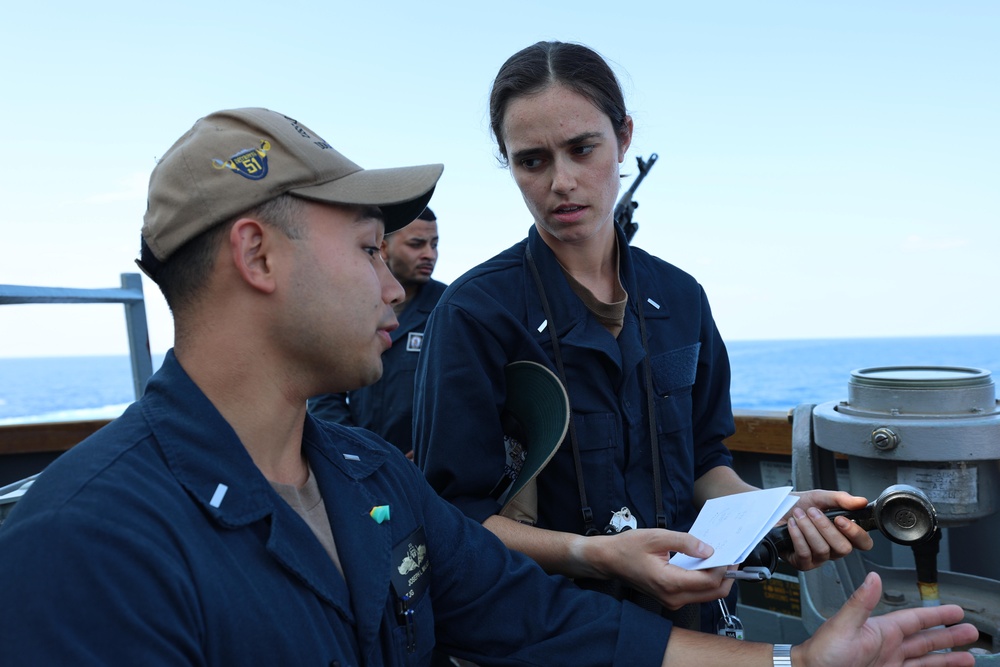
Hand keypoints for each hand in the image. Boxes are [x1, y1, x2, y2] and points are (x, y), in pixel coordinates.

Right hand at [585, 528, 732, 608]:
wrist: (608, 560)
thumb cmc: (627, 548)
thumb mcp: (656, 536)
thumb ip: (685, 542)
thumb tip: (708, 549)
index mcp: (669, 582)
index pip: (708, 581)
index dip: (723, 567)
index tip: (730, 552)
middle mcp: (672, 597)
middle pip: (713, 593)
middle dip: (727, 575)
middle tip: (733, 557)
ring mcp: (672, 601)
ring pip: (707, 595)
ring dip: (717, 578)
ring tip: (721, 558)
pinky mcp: (671, 598)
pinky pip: (696, 593)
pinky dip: (706, 581)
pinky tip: (706, 564)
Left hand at [781, 490, 873, 570]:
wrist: (774, 509)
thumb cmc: (799, 505)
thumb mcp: (820, 497)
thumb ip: (841, 499)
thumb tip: (861, 501)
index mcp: (844, 534)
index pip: (863, 543)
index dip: (856, 533)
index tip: (841, 519)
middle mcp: (834, 549)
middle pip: (843, 549)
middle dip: (826, 528)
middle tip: (813, 512)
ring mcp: (819, 558)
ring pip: (822, 550)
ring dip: (808, 528)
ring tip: (799, 515)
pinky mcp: (802, 563)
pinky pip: (805, 554)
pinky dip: (798, 536)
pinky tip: (792, 525)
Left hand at [796, 571, 977, 666]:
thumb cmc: (822, 651)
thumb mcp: (844, 625)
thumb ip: (861, 602)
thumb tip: (873, 577)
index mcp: (880, 630)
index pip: (915, 620)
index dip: (936, 616)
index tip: (955, 611)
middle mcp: (888, 645)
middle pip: (926, 640)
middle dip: (949, 636)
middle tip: (971, 632)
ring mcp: (889, 662)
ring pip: (925, 659)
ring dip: (947, 657)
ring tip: (969, 656)